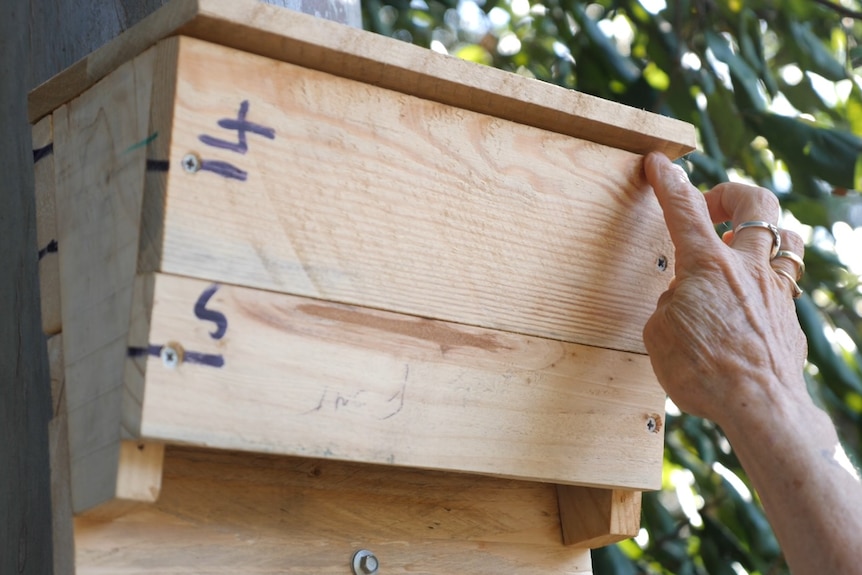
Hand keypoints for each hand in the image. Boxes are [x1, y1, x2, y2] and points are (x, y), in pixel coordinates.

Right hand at [641, 152, 806, 428]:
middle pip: (757, 204)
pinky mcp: (791, 319)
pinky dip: (769, 284)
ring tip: (746, 246)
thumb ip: (671, 304)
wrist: (761, 408)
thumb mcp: (659, 333)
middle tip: (713, 209)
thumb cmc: (702, 372)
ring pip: (787, 239)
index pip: (683, 208)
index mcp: (707, 265)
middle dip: (732, 194)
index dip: (668, 180)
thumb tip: (685, 300)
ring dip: (766, 233)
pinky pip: (787, 285)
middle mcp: (748, 268)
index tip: (658, 163)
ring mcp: (777, 291)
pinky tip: (751, 305)